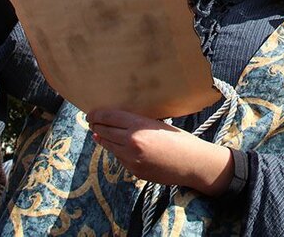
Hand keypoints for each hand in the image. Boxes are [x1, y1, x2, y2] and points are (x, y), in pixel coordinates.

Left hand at [87, 109, 233, 196]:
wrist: (192, 163)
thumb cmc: (179, 140)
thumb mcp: (158, 124)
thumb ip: (138, 122)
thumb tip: (118, 120)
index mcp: (139, 125)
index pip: (109, 116)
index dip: (96, 114)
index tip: (91, 113)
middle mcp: (131, 142)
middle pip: (104, 131)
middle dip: (96, 126)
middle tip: (92, 122)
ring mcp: (131, 158)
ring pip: (109, 146)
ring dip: (103, 139)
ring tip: (100, 133)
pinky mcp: (134, 170)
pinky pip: (120, 158)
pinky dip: (117, 151)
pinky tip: (120, 147)